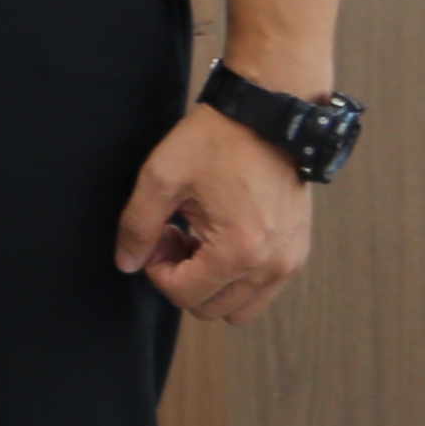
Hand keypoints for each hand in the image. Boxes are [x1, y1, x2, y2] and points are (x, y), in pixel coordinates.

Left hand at [117, 105, 315, 323]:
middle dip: (183, 279)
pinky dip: (236, 276)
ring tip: (198, 240)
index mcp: (239, 253)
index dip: (157, 270)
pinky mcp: (298, 252)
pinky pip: (262, 290)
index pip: (184, 295)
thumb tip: (126, 264)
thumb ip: (137, 225)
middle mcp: (272, 267)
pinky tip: (220, 236)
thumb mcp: (161, 177)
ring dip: (211, 284)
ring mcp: (290, 262)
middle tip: (174, 236)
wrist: (267, 115)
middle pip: (212, 309)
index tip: (156, 234)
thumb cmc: (216, 141)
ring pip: (239, 308)